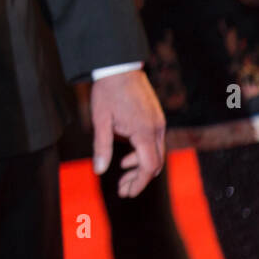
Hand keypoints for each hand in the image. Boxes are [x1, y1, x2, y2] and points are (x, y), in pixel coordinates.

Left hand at [90, 69, 165, 197]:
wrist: (119, 66)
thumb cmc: (107, 91)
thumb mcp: (100, 120)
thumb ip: (101, 147)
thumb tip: (99, 171)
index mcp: (144, 131)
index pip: (149, 166)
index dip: (139, 182)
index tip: (126, 192)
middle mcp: (157, 128)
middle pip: (155, 163)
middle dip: (140, 179)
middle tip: (123, 189)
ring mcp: (159, 122)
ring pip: (156, 153)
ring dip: (141, 166)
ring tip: (122, 174)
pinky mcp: (156, 117)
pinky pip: (154, 142)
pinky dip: (143, 153)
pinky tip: (127, 156)